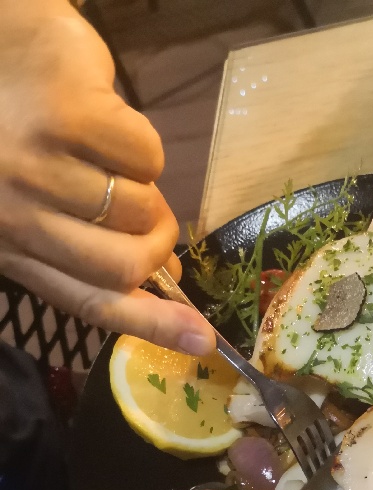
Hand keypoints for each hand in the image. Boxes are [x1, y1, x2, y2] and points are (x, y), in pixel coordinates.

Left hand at [0, 0, 214, 354]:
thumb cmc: (17, 124)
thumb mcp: (41, 200)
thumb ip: (91, 247)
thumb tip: (169, 276)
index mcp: (8, 246)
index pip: (90, 302)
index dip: (153, 325)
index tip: (204, 341)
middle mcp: (13, 215)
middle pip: (124, 267)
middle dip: (157, 246)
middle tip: (158, 224)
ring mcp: (36, 166)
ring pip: (140, 210)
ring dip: (143, 185)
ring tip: (110, 158)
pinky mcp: (68, 117)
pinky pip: (148, 157)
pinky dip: (142, 143)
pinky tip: (107, 121)